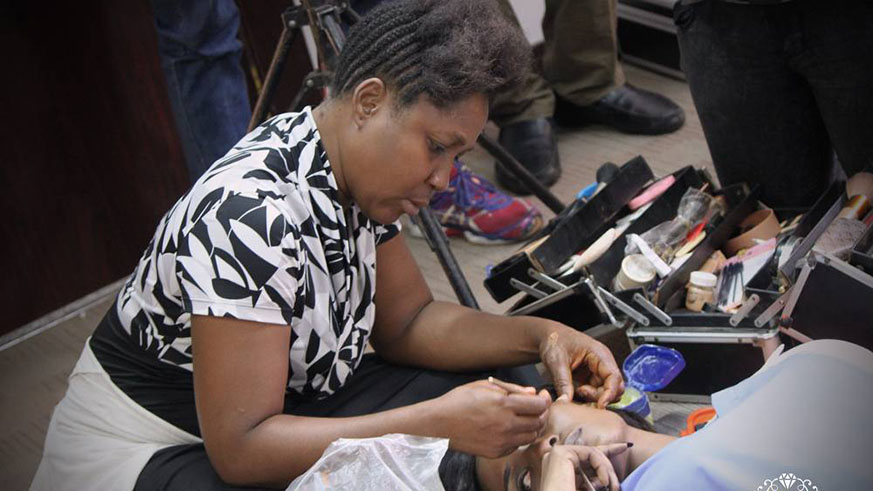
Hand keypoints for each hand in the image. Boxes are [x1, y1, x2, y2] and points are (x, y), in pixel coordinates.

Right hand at [432, 380, 550, 457]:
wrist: (439, 423)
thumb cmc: (459, 400)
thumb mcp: (485, 385)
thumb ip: (512, 388)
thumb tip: (532, 393)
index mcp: (503, 404)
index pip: (539, 405)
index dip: (544, 400)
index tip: (541, 396)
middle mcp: (506, 424)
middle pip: (538, 422)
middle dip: (541, 413)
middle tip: (536, 407)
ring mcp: (502, 441)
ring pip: (531, 436)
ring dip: (532, 426)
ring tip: (524, 418)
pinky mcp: (496, 452)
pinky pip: (517, 445)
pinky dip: (519, 437)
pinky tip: (510, 428)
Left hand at [538, 325, 623, 407]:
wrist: (547, 336)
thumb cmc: (555, 339)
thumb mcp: (556, 361)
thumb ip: (562, 382)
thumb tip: (566, 401)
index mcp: (599, 354)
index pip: (614, 377)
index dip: (610, 393)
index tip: (600, 405)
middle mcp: (602, 363)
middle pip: (614, 387)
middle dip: (601, 396)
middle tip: (582, 394)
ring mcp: (596, 371)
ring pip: (605, 391)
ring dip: (594, 397)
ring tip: (577, 391)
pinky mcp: (589, 377)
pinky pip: (595, 392)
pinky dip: (588, 397)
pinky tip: (576, 394)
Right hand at [540, 444, 629, 490]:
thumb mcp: (589, 490)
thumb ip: (598, 482)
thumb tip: (612, 481)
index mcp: (561, 471)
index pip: (587, 457)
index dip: (607, 450)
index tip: (624, 447)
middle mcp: (556, 461)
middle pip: (591, 454)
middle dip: (609, 470)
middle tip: (617, 487)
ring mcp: (556, 456)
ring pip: (593, 453)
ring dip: (607, 471)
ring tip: (612, 488)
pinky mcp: (559, 453)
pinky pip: (590, 452)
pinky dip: (602, 467)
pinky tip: (603, 482)